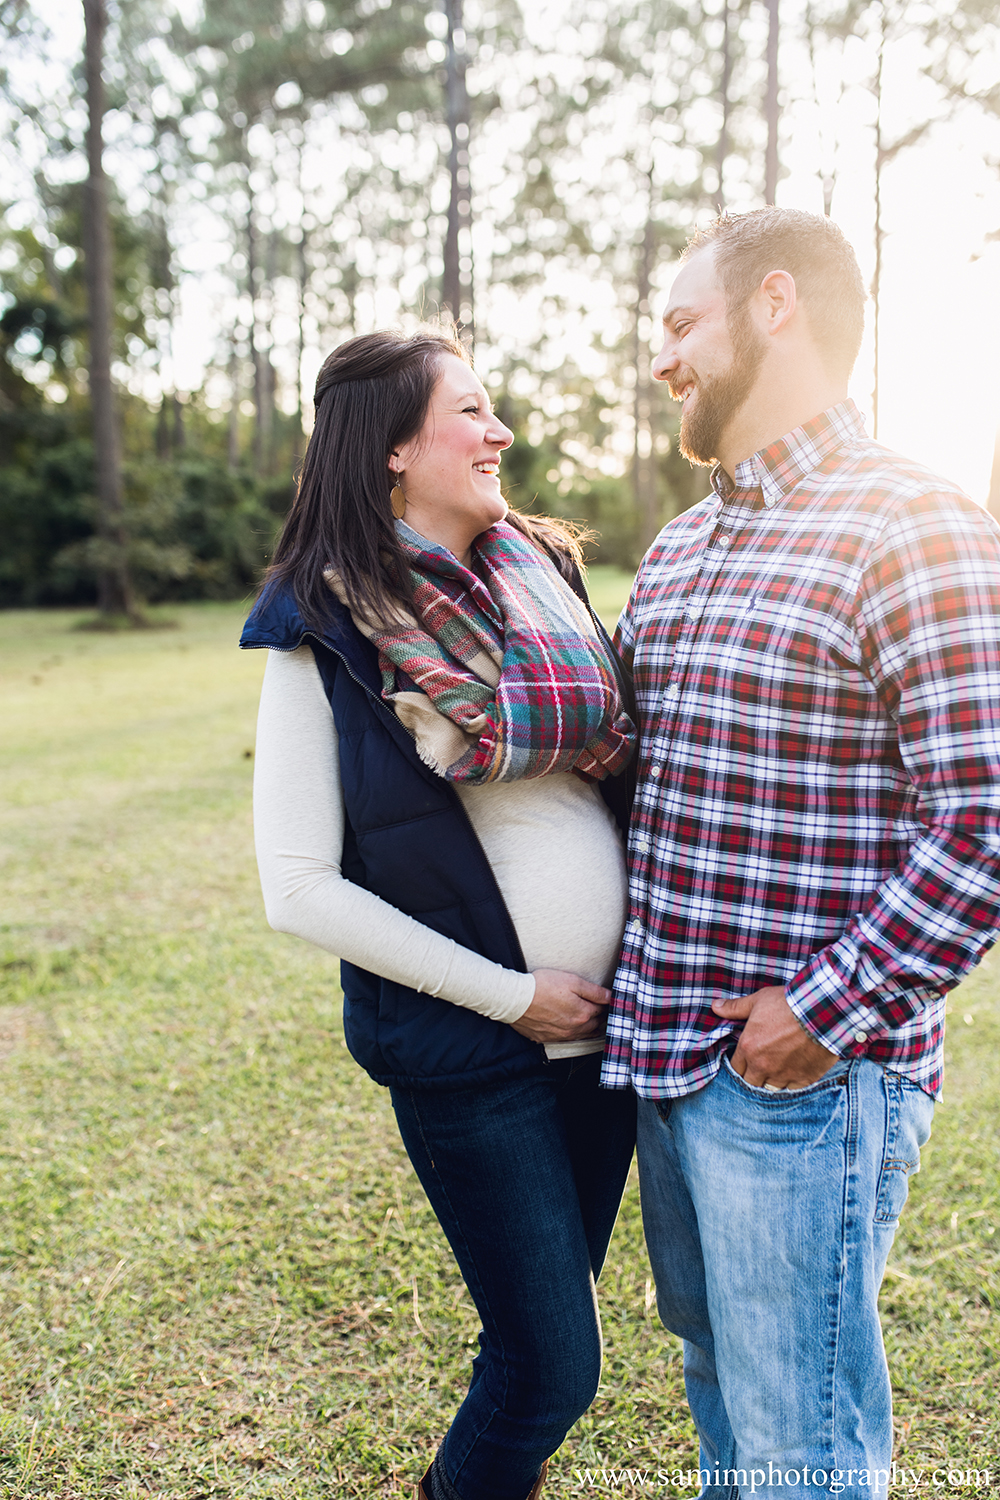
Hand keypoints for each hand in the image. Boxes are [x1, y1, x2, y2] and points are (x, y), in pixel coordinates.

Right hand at [511, 969, 611, 1044]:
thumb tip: (612, 997)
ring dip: (589, 1028)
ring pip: (582, 1035)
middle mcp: (574, 1029)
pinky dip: (572, 1034)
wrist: (514, 999)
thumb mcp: (572, 981)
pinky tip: (571, 1027)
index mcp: (583, 1014)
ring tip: (592, 1020)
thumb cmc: (542, 986)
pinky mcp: (547, 1038)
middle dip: (600, 1017)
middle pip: (595, 1025)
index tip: (608, 1000)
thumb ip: (594, 991)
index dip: (606, 1003)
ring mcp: (560, 1035)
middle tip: (602, 1009)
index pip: (602, 1010)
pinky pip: (566, 1039)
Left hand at [712, 984, 838, 1089]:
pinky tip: (793, 1074)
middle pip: (750, 1082)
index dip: (739, 1064)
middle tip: (760, 1066)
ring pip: (770, 1089)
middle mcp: (762, 1066)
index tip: (745, 1060)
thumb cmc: (787, 1004)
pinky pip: (792, 1090)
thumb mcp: (758, 1001)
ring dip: (771, 1081)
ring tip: (776, 1071)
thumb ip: (735, 1008)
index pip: (735, 1068)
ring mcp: (783, 1075)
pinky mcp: (803, 1078)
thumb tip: (715, 1007)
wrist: (819, 1012)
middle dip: (752, 1076)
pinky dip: (791, 1084)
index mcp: (748, 1049)